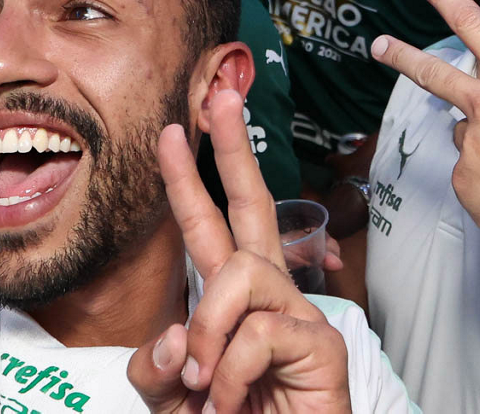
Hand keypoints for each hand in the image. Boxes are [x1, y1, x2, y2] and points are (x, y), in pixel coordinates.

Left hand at [127, 90, 351, 412]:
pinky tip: (234, 404)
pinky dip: (230, 376)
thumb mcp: (171, 401)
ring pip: (241, 276)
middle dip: (232, 148)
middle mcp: (269, 296)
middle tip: (220, 96)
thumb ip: (156, 367)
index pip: (210, 227)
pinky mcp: (323, 345)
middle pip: (254, 205)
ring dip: (208, 332)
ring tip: (206, 385)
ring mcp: (300, 316)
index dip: (189, 179)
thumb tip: (172, 332)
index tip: (173, 130)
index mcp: (232, 301)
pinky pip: (258, 335)